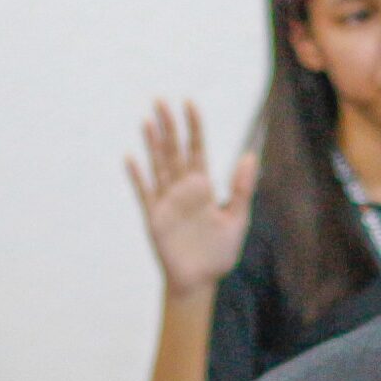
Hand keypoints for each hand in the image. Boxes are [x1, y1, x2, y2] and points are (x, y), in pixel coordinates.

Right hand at [126, 99, 256, 297]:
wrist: (200, 281)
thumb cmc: (219, 253)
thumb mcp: (237, 218)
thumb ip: (241, 188)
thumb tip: (250, 155)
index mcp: (203, 186)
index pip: (197, 148)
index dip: (193, 126)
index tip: (189, 103)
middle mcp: (183, 189)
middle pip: (174, 150)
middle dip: (168, 126)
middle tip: (160, 99)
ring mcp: (166, 201)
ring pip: (158, 165)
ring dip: (152, 143)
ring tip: (147, 120)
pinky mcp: (154, 217)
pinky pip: (144, 192)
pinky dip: (137, 176)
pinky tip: (130, 158)